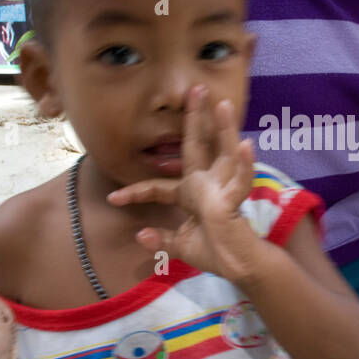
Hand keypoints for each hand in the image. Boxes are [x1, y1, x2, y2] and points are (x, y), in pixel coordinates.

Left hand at [108, 87, 260, 285]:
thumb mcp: (181, 246)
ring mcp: (222, 190)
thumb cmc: (216, 254)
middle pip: (198, 146)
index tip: (112, 198)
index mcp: (192, 194)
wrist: (240, 268)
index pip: (159, 186)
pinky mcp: (235, 201)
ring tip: (221, 104)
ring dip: (223, 128)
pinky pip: (241, 180)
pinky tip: (246, 145)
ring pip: (223, 152)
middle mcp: (207, 184)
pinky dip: (244, 164)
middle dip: (195, 119)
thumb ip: (162, 240)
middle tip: (195, 90)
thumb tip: (141, 235)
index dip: (136, 192)